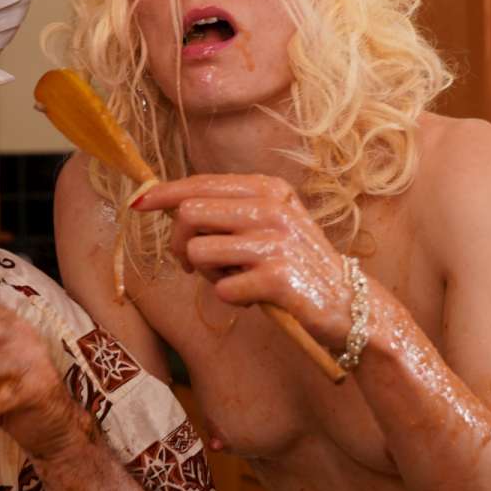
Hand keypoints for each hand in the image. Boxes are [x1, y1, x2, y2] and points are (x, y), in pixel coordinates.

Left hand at [133, 174, 353, 346]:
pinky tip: (254, 299)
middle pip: (189, 214)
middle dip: (179, 244)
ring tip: (235, 280)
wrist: (351, 306)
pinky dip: (230, 299)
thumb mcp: (272, 225)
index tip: (138, 204)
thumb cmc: (299, 266)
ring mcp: (275, 241)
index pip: (200, 184)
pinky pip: (221, 289)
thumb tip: (171, 206)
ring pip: (198, 252)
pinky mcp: (276, 277)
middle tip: (193, 265)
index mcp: (268, 189)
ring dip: (207, 275)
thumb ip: (230, 212)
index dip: (163, 194)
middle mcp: (272, 208)